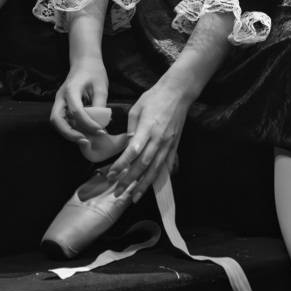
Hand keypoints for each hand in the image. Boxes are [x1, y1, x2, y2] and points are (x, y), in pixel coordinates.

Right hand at [51, 59, 108, 147]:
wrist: (84, 62)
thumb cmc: (93, 72)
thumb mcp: (101, 86)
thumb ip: (100, 105)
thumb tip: (101, 124)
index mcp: (71, 89)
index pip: (76, 110)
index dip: (88, 123)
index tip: (100, 131)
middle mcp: (61, 97)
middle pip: (56, 119)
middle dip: (69, 133)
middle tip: (85, 141)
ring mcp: (59, 101)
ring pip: (57, 122)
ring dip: (69, 133)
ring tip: (85, 139)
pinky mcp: (62, 105)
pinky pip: (62, 120)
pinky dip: (70, 129)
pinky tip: (83, 132)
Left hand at [107, 79, 192, 201]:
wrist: (178, 93)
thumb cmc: (154, 97)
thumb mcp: (136, 108)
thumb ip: (131, 128)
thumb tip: (126, 145)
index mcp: (147, 129)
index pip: (132, 152)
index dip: (121, 166)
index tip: (111, 175)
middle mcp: (158, 140)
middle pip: (142, 165)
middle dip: (129, 181)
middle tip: (117, 193)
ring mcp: (168, 144)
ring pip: (155, 169)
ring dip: (143, 185)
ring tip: (133, 197)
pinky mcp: (174, 146)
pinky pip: (165, 166)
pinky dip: (158, 178)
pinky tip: (150, 187)